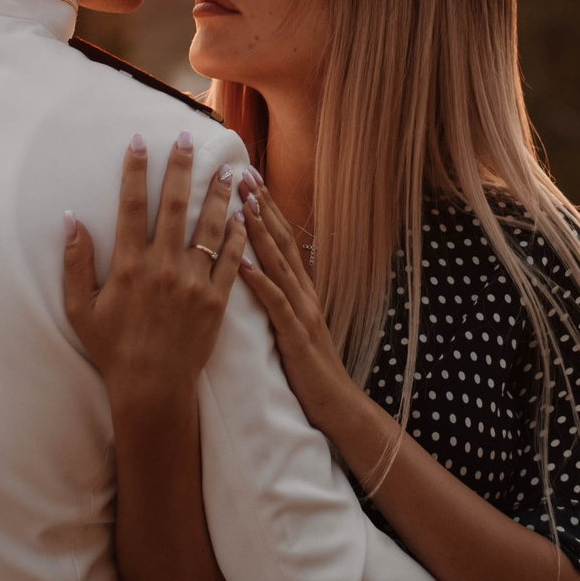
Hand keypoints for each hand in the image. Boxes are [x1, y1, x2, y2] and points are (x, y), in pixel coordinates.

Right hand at [63, 133, 247, 409]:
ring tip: (229, 168)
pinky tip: (246, 213)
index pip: (132, 206)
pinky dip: (241, 234)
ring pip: (211, 226)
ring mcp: (193, 281)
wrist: (152, 387)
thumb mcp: (81, 308)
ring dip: (220, 194)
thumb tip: (70, 218)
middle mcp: (163, 266)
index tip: (139, 140)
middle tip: (189, 138)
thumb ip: (75, 262)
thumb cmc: (112, 348)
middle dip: (181, 167)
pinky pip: (232, 259)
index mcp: (129, 265)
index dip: (135, 170)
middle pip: (174, 205)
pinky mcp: (217, 299)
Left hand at [237, 189, 374, 447]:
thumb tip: (257, 274)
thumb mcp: (294, 327)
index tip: (249, 178)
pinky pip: (276, 305)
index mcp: (303, 290)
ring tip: (242, 206)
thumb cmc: (309, 370)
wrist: (337, 405)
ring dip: (261, 235)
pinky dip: (260, 283)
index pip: (284, 240)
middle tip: (243, 175)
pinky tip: (243, 266)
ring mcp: (303, 313)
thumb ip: (281, 299)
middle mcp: (305, 294)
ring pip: (280, 266)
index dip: (268, 207)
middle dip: (263, 207)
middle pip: (283, 242)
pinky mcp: (296, 336)